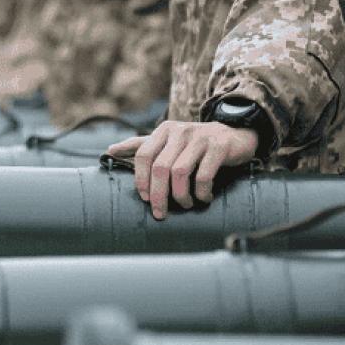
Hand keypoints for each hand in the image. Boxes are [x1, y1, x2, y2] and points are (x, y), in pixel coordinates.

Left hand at [106, 121, 257, 219]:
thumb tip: (110, 150)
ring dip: (181, 196)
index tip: (144, 199)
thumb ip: (140, 146)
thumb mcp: (167, 142)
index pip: (142, 156)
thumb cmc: (195, 144)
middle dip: (158, 195)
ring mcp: (200, 137)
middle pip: (160, 168)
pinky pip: (204, 176)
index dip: (141, 180)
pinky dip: (201, 193)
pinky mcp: (219, 146)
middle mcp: (180, 131)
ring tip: (185, 204)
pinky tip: (204, 198)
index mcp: (163, 130)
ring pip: (180, 173)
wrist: (235, 135)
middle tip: (161, 213)